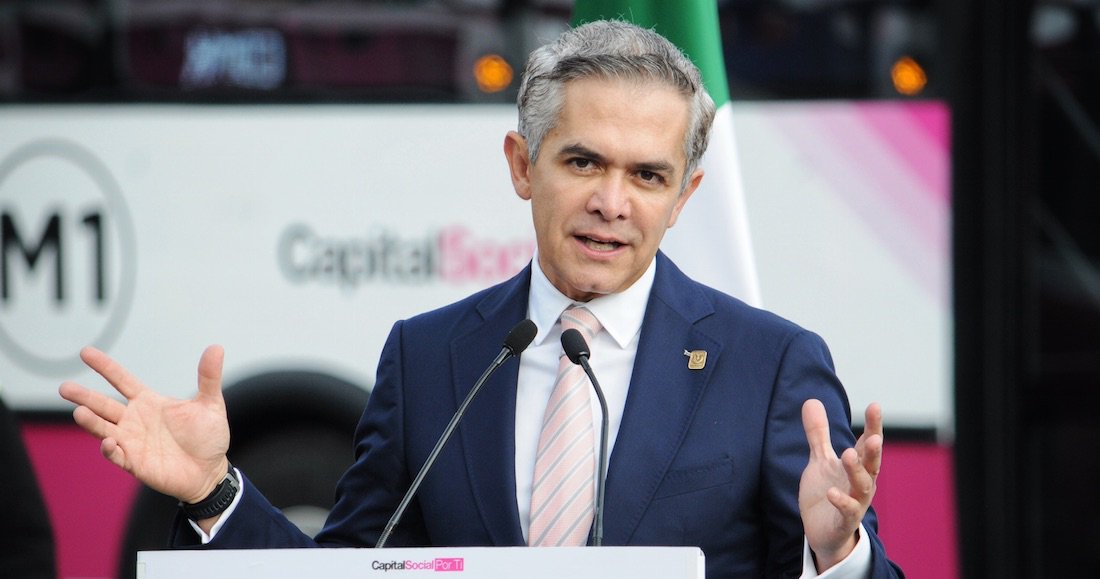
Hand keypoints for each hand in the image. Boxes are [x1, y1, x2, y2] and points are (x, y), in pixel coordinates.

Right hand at [58, 346, 230, 503]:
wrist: (211, 472)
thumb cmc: (209, 438)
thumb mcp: (211, 405)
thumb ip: (209, 377)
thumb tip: (216, 348)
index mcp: (149, 402)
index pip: (122, 380)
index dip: (105, 367)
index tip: (85, 353)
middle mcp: (135, 420)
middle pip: (104, 404)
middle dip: (84, 396)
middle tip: (64, 388)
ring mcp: (132, 441)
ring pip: (104, 428)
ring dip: (90, 422)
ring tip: (78, 412)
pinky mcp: (134, 462)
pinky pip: (116, 455)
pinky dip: (110, 449)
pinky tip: (108, 442)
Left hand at [798, 399, 882, 570]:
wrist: (822, 531)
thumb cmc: (826, 492)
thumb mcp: (820, 460)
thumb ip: (818, 433)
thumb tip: (811, 400)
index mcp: (857, 466)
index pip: (867, 442)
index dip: (873, 425)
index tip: (875, 406)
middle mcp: (861, 482)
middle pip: (871, 463)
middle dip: (873, 450)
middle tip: (874, 436)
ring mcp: (855, 501)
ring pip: (862, 485)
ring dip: (856, 471)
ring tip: (848, 454)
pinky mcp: (844, 520)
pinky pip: (847, 511)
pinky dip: (841, 501)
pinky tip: (832, 492)